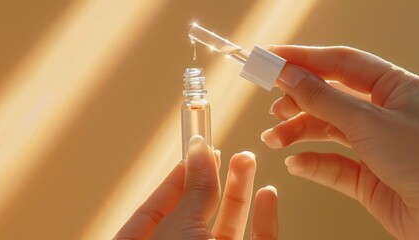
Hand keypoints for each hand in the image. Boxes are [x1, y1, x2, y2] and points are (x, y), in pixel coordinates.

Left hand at [115, 136, 277, 239]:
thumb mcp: (182, 228)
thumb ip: (194, 191)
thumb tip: (200, 150)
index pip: (151, 213)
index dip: (172, 181)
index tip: (192, 154)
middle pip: (194, 216)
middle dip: (211, 180)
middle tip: (222, 151)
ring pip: (227, 228)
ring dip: (240, 191)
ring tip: (247, 159)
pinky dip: (266, 221)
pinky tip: (268, 194)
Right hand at [261, 46, 418, 238]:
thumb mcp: (367, 123)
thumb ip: (322, 98)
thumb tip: (288, 75)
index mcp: (396, 87)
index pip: (342, 63)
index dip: (305, 59)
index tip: (273, 59)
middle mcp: (384, 112)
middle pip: (330, 96)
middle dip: (299, 101)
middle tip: (273, 105)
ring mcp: (374, 142)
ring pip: (326, 128)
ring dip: (297, 132)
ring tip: (274, 138)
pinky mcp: (365, 172)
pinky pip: (330, 161)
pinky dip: (311, 161)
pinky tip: (296, 163)